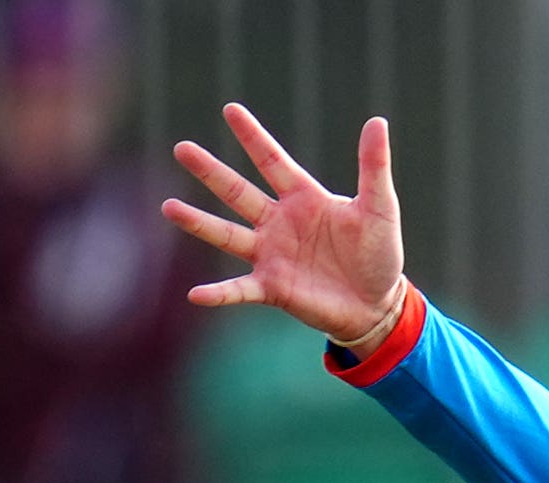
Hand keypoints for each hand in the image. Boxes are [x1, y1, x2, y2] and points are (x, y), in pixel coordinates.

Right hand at [166, 107, 408, 352]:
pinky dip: (218, 293)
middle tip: (181, 149)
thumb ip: (373, 167)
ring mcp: (272, 255)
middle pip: (238, 192)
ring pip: (227, 235)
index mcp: (303, 198)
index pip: (272, 161)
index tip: (230, 110)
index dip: (252, 137)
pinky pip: (239, 289)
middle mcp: (279, 222)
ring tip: (168, 208)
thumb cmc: (379, 254)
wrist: (378, 306)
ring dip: (199, 223)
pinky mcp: (272, 288)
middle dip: (211, 172)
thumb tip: (377, 121)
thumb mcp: (380, 208)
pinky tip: (195, 295)